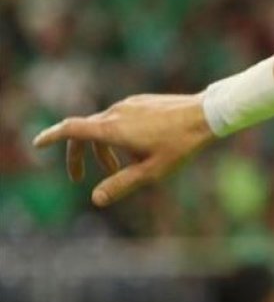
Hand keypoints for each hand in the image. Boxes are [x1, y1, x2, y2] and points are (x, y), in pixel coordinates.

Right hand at [33, 94, 216, 206]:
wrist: (206, 114)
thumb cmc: (180, 144)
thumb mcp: (151, 172)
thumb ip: (121, 184)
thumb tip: (95, 199)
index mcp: (113, 128)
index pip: (71, 129)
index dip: (52, 136)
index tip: (38, 144)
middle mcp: (116, 112)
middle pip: (84, 132)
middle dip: (79, 155)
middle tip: (79, 179)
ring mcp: (129, 105)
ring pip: (104, 127)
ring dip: (103, 149)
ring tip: (118, 169)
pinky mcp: (141, 102)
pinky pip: (120, 119)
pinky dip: (117, 136)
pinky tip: (138, 150)